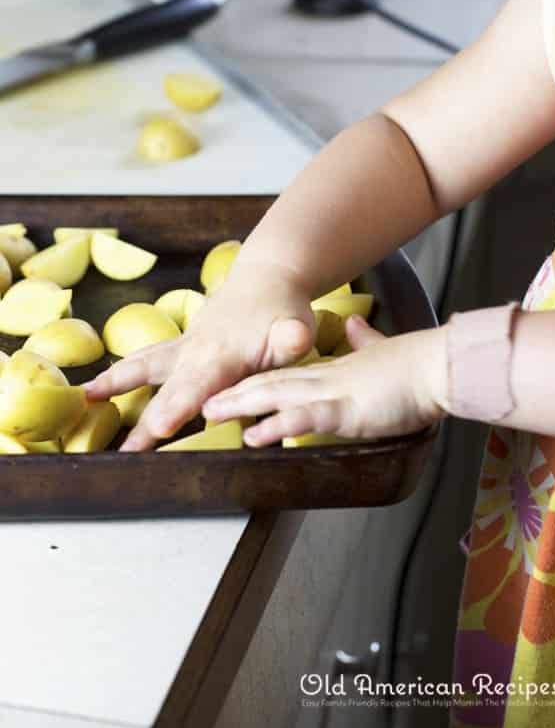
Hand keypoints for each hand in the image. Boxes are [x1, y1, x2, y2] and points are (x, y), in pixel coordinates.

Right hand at [84, 262, 315, 450]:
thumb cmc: (283, 308)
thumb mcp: (296, 325)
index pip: (197, 387)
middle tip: (124, 452)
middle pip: (166, 388)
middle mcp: (196, 350)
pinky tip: (97, 388)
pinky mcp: (181, 345)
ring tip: (84, 400)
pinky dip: (121, 373)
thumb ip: (292, 339)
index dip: (178, 408)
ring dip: (117, 384)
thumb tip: (293, 339)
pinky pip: (147, 359)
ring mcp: (185, 346)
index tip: (158, 429)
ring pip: (146, 366)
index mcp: (223, 354)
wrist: (268, 276)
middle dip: (145, 421)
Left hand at [203, 315, 448, 445]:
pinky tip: (254, 435)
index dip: (254, 381)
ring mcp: (332, 392)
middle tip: (202, 403)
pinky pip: (303, 418)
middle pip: (269, 383)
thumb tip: (353, 326)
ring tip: (211, 413)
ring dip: (242, 405)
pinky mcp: (346, 410)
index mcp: (332, 370)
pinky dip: (275, 426)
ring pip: (277, 396)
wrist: (437, 364)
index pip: (284, 375)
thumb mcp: (380, 351)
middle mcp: (325, 379)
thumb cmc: (415, 365)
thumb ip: (363, 340)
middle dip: (234, 394)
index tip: (229, 388)